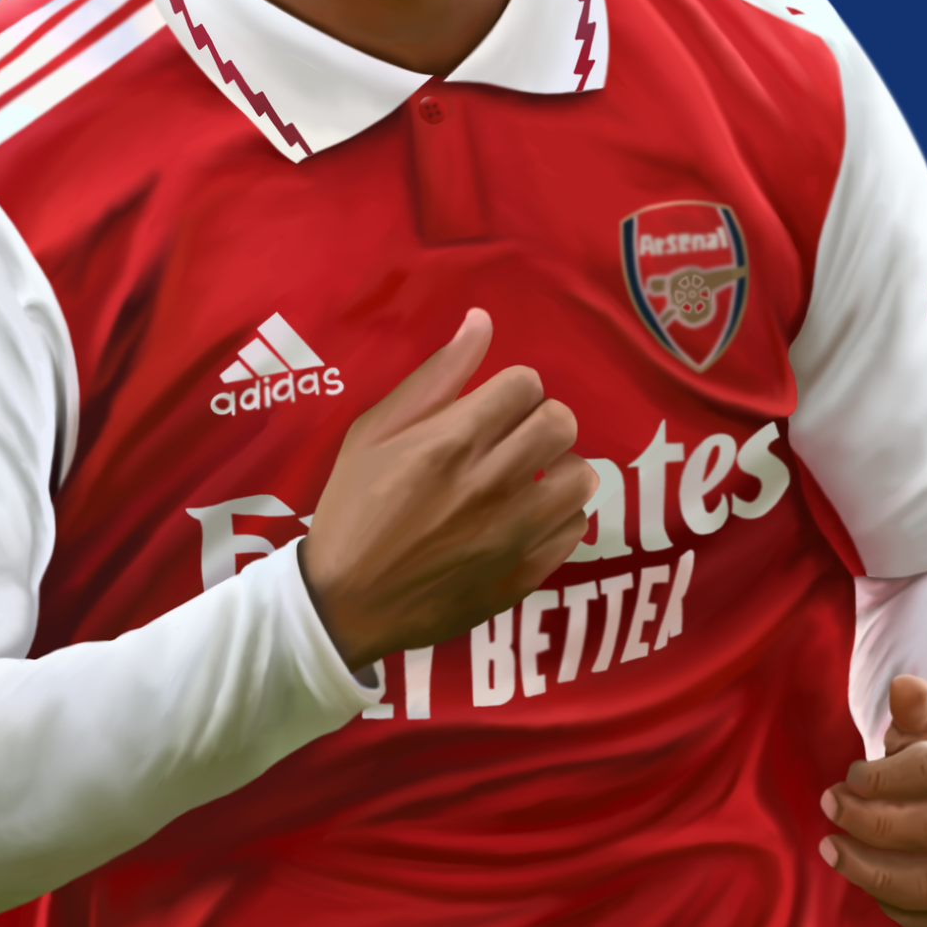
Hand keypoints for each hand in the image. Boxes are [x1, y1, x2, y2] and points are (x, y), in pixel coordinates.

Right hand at [302, 309, 597, 670]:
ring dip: (560, 469)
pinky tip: (529, 519)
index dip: (512, 389)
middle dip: (541, 421)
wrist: (344, 604)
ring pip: (582, 477)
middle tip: (516, 440)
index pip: (525, 384)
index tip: (494, 408)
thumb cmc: (352, 509)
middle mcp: (490, 485)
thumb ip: (434, 378)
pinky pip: (576, 529)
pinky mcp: (524, 575)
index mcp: (450, 442)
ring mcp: (512, 535)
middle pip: (561, 423)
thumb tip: (482, 322)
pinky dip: (560, 517)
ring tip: (530, 479)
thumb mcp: (373, 434)